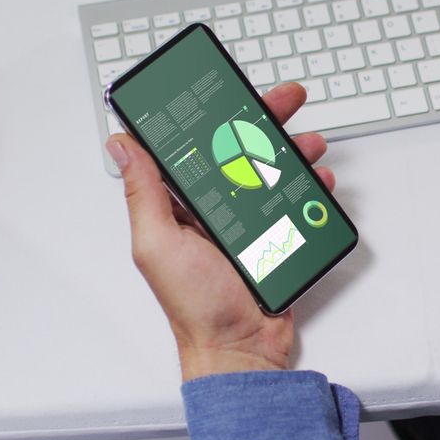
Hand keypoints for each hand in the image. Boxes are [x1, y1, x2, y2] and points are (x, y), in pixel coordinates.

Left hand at [105, 83, 334, 380]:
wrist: (242, 350)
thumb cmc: (195, 308)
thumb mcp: (158, 245)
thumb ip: (143, 194)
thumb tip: (121, 145)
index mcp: (179, 205)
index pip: (194, 146)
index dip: (210, 114)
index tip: (225, 90)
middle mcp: (213, 209)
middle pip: (240, 149)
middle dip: (264, 120)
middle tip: (286, 100)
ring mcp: (246, 222)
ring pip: (273, 171)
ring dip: (293, 151)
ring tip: (309, 146)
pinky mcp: (276, 237)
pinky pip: (295, 202)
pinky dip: (310, 188)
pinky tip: (317, 183)